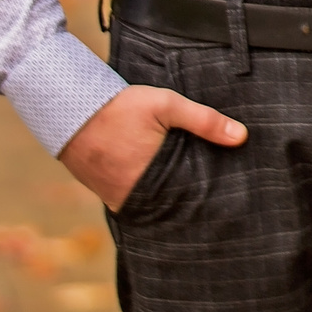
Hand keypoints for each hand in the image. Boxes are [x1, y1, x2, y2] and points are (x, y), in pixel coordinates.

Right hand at [57, 84, 246, 210]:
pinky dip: (150, 194)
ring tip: (194, 193)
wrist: (69, 109)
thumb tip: (242, 137)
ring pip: (153, 204)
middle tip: (217, 200)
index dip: (205, 199)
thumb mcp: (166, 105)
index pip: (187, 200)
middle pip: (171, 205)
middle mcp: (132, 196)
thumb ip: (204, 121)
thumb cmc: (120, 107)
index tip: (226, 200)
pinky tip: (165, 186)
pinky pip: (135, 199)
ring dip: (169, 198)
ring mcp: (116, 198)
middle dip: (190, 201)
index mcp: (151, 180)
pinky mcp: (106, 194)